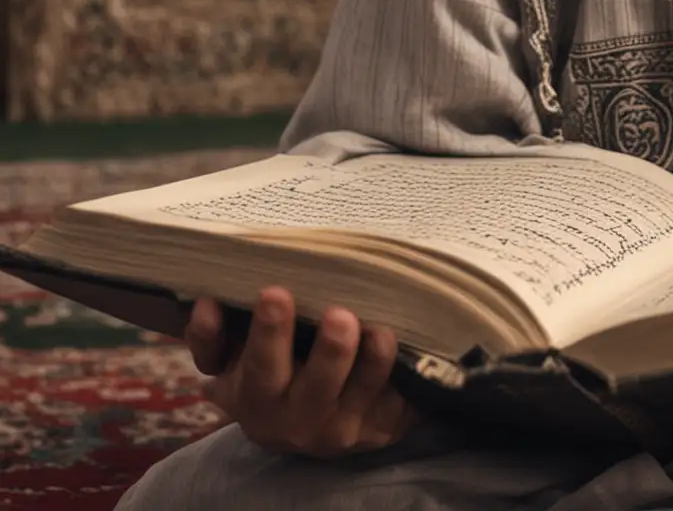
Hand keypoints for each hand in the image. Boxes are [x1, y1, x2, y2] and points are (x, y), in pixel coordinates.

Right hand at [185, 287, 423, 456]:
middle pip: (316, 388)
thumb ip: (211, 337)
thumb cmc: (269, 376)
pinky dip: (408, 379)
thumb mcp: (230, 363)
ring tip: (383, 333)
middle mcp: (300, 421)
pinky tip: (419, 351)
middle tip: (341, 315)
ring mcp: (345, 427)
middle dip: (330, 352)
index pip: (259, 369)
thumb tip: (206, 304)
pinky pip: (401, 404)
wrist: (303, 426)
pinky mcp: (383, 427)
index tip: (274, 291)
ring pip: (363, 395)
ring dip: (374, 365)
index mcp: (258, 400)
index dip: (266, 334)